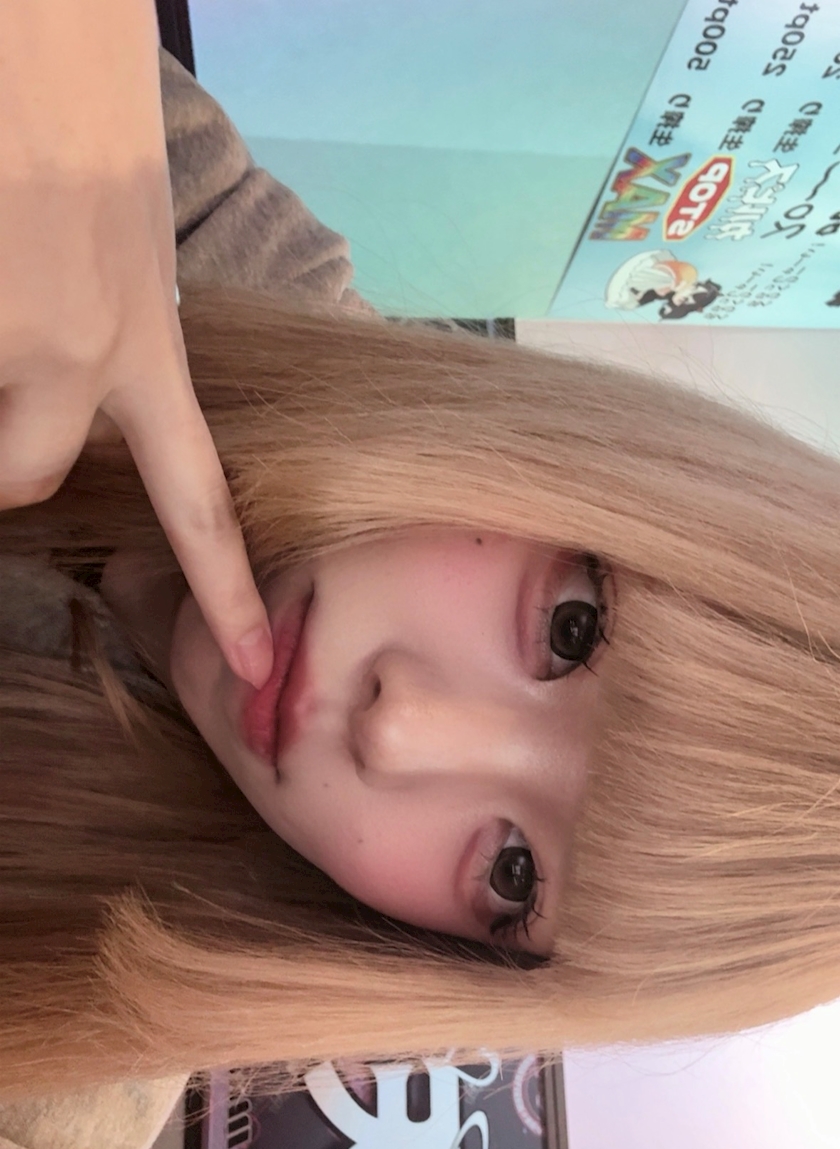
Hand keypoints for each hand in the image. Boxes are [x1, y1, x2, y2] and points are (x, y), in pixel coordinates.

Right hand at [0, 0, 272, 686]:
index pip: (196, 494)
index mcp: (145, 336)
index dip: (224, 590)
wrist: (35, 16)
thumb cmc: (73, 115)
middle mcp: (85, 345)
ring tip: (7, 279)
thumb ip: (113, 332)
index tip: (253, 669)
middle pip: (23, 480)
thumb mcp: (122, 241)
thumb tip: (66, 390)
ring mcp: (16, 324)